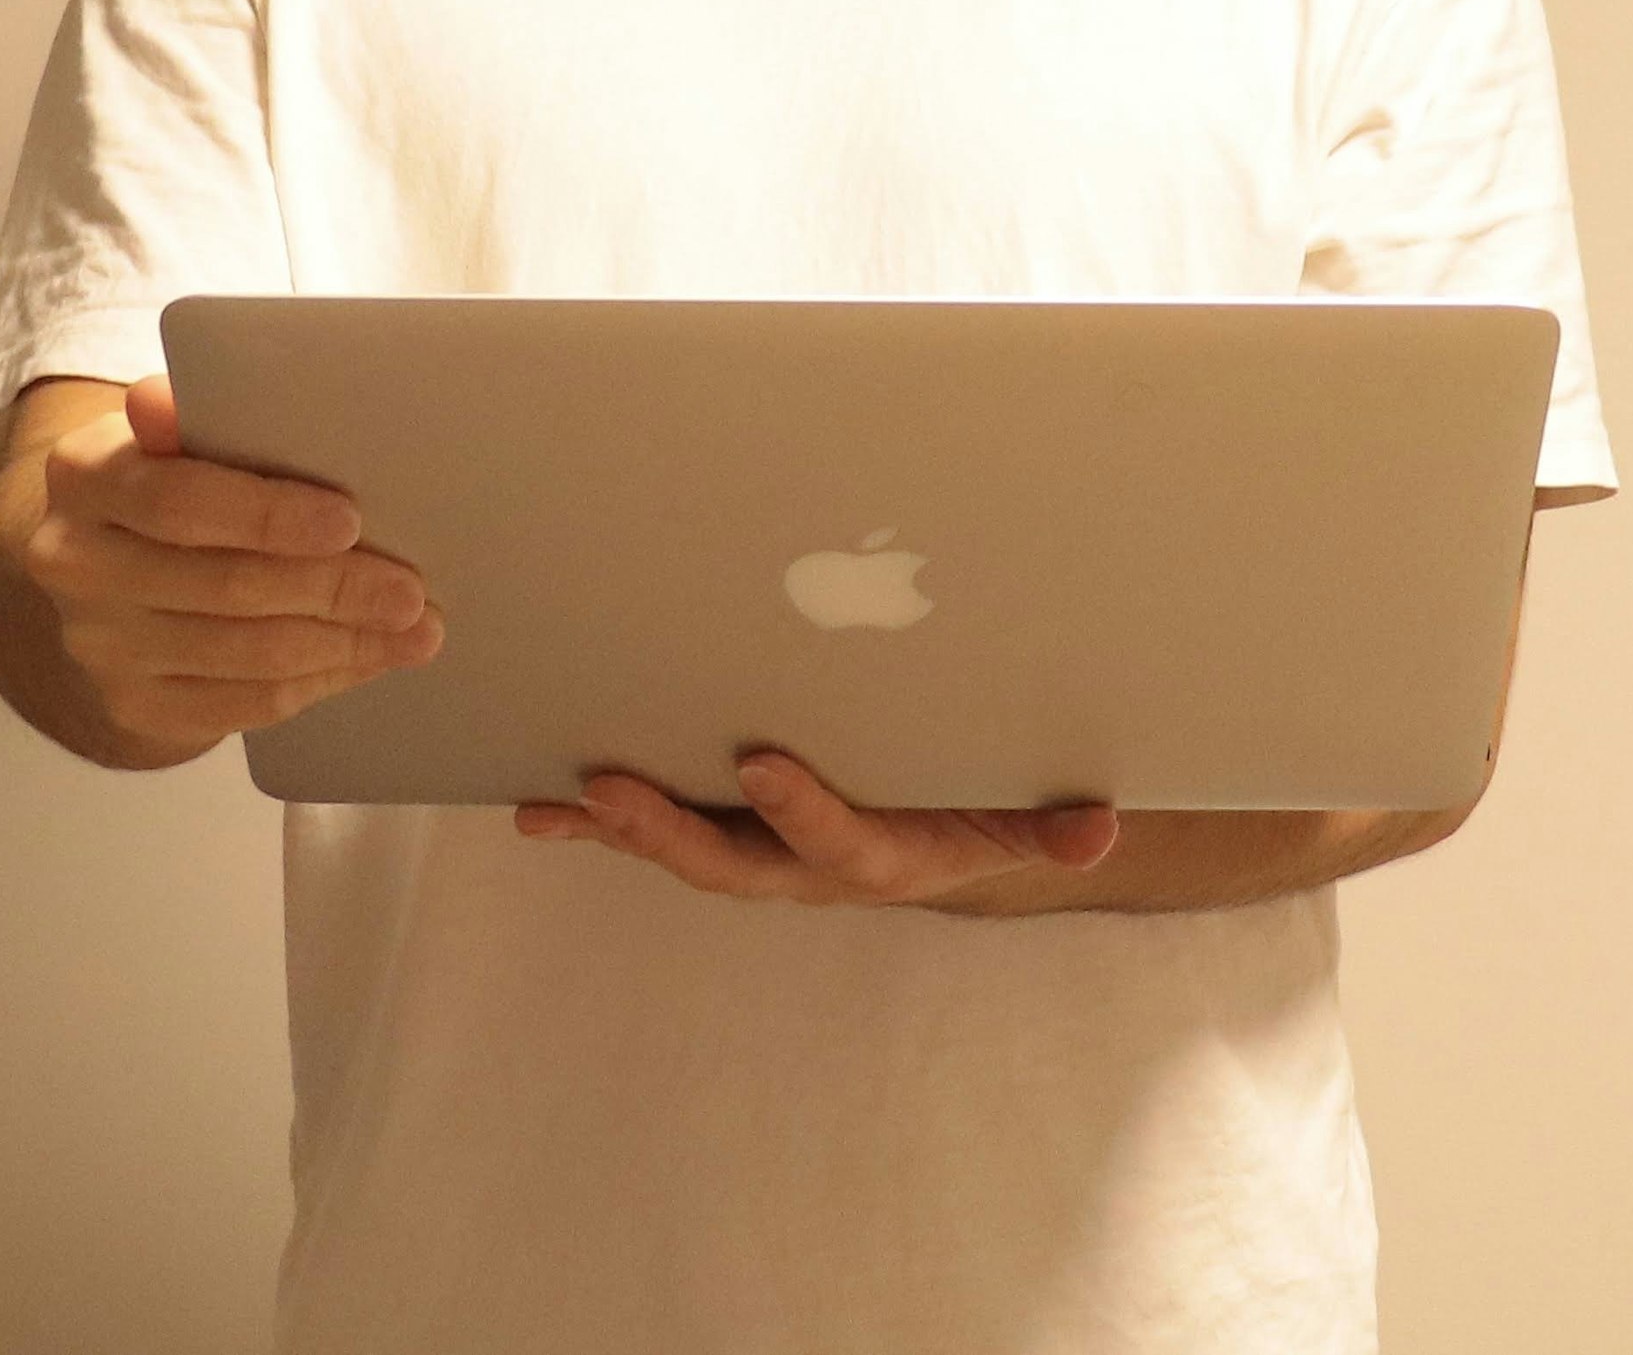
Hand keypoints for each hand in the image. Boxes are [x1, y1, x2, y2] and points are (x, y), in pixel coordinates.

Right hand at [20, 374, 445, 762]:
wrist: (113, 558)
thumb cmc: (177, 474)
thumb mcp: (181, 430)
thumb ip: (190, 416)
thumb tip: (165, 401)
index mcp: (84, 475)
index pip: (177, 501)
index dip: (268, 516)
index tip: (351, 521)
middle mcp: (74, 564)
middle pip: (224, 586)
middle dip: (333, 589)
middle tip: (411, 593)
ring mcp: (99, 645)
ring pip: (245, 655)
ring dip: (343, 644)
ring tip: (413, 631)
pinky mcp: (133, 703)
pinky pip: (243, 705)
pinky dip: (318, 681)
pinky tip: (366, 659)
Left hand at [515, 752, 1120, 908]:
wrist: (947, 840)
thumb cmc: (983, 809)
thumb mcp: (1026, 818)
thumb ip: (1054, 823)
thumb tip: (1096, 828)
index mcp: (881, 857)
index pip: (839, 843)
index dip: (802, 812)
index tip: (762, 766)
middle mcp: (807, 866)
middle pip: (732, 864)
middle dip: (670, 830)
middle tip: (613, 789)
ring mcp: (760, 853)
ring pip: (683, 848)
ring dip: (618, 828)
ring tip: (553, 802)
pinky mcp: (725, 828)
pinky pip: (656, 828)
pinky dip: (598, 821)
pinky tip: (535, 806)